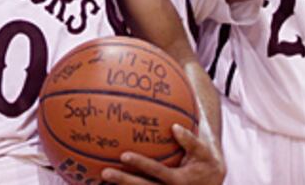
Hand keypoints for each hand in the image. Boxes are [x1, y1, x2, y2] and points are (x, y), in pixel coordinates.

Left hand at [101, 125, 224, 184]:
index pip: (157, 172)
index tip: (124, 155)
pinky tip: (104, 183)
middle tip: (105, 172)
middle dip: (123, 181)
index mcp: (179, 181)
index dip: (141, 164)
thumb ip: (191, 141)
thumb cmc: (205, 163)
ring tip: (99, 180)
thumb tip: (174, 126)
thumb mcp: (205, 152)